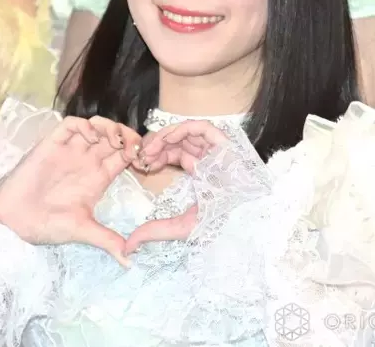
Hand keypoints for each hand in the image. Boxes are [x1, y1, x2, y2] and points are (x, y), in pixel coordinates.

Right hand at [0, 116, 141, 266]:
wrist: (15, 222)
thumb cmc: (47, 226)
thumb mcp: (83, 230)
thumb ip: (107, 240)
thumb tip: (130, 261)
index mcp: (100, 176)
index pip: (127, 154)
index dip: (138, 152)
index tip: (144, 160)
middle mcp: (88, 160)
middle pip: (117, 135)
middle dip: (129, 136)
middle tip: (133, 147)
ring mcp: (72, 150)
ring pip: (97, 125)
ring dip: (110, 127)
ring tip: (115, 142)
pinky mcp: (53, 144)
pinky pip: (72, 124)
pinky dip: (84, 125)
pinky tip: (90, 137)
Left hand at [125, 120, 228, 253]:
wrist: (246, 219)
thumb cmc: (220, 223)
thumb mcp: (183, 227)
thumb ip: (156, 231)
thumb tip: (128, 247)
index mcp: (200, 173)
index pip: (174, 156)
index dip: (155, 157)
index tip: (139, 164)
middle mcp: (207, 158)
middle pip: (177, 142)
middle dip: (156, 146)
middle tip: (140, 156)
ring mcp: (216, 149)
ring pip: (186, 133)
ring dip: (164, 137)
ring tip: (149, 149)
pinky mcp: (225, 142)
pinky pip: (202, 127)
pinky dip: (183, 129)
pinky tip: (167, 139)